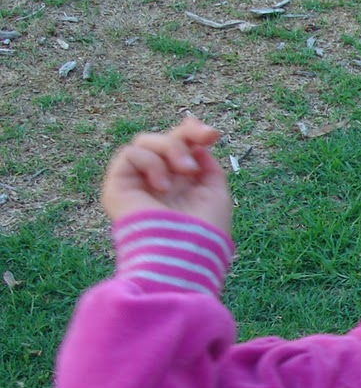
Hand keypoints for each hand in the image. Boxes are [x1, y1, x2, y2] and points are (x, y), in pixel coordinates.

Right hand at [101, 115, 232, 231]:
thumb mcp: (215, 194)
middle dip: (186, 133)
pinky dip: (151, 162)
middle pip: (162, 139)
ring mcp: (137, 183)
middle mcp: (157, 181)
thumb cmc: (203, 232)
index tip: (212, 134)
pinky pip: (130, 154)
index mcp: (179, 184)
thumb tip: (197, 146)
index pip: (179, 148)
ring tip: (187, 170)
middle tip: (204, 138)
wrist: (182, 254)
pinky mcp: (117, 186)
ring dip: (171, 148)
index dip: (192, 133)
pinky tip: (162, 185)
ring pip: (145, 141)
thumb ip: (208, 166)